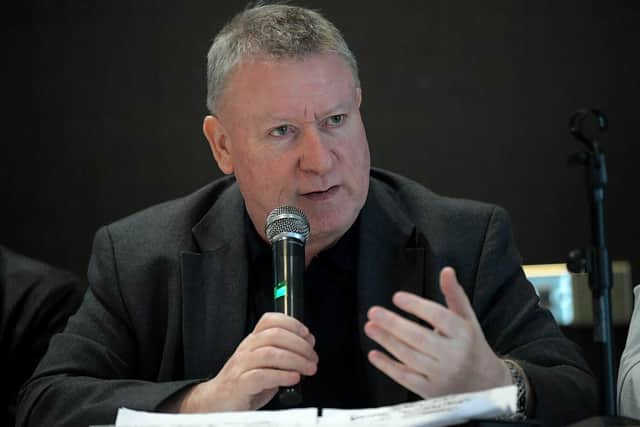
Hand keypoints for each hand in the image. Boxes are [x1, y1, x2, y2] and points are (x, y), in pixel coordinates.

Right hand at [178, 312, 317, 411]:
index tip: (307, 336)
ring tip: (307, 369)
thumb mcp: (265, 364)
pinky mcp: (240, 384)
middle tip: (312, 358)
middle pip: (274, 335)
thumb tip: (307, 346)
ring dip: (295, 360)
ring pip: (270, 353)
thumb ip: (283, 354)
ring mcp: (241, 366)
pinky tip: (293, 378)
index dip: (292, 324)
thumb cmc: (244, 383)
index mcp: (253, 341)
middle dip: (299, 345)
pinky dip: (281, 376)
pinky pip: (262, 376)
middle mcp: (246, 349)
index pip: (270, 320)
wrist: (217, 403)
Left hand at [364, 267, 510, 397]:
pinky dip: (388, 366)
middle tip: (374, 312)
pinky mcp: (431, 392)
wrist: (486, 385)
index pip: (438, 317)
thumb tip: (446, 270)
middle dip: (394, 324)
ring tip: (370, 327)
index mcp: (464, 334)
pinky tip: (374, 354)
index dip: (416, 306)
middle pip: (420, 338)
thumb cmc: (472, 346)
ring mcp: (442, 375)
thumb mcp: (467, 319)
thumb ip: (454, 295)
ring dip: (387, 341)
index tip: (397, 297)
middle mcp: (454, 356)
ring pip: (409, 357)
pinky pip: (405, 378)